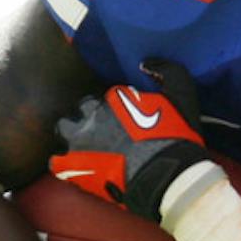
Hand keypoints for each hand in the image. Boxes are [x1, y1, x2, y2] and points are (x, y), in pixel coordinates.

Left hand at [53, 58, 210, 223]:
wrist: (167, 177)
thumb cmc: (177, 139)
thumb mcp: (183, 96)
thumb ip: (168, 71)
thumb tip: (146, 64)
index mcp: (116, 97)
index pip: (107, 95)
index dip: (117, 108)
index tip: (127, 119)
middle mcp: (94, 114)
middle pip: (83, 109)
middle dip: (90, 117)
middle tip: (104, 131)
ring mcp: (82, 141)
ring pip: (65, 129)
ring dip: (73, 134)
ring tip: (85, 147)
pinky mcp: (75, 168)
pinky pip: (57, 162)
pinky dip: (63, 164)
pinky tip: (74, 168)